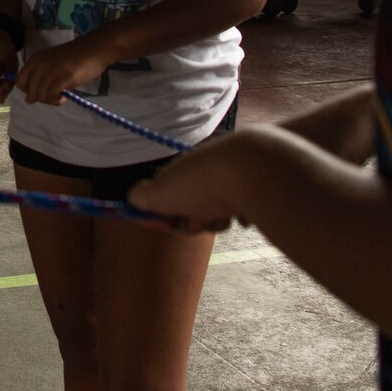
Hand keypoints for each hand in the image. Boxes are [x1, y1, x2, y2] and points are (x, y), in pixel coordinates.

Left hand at [12, 37, 117, 105]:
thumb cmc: (74, 58)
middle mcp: (40, 64)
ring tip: (59, 97)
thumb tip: (29, 99)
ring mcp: (51, 70)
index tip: (41, 92)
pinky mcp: (64, 76)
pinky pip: (52, 95)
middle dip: (39, 99)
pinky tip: (64, 97)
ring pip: (40, 94)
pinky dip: (57, 100)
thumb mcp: (52, 64)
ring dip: (49, 101)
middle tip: (52, 97)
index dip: (28, 91)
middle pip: (29, 91)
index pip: (20, 81)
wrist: (94, 49)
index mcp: (35, 59)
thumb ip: (39, 78)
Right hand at [128, 129, 263, 232]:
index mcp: (183, 167)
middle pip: (196, 205)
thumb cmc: (199, 184)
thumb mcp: (159, 192)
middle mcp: (207, 167)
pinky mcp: (258, 185)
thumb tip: (133, 198)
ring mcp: (233, 175)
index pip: (170, 194)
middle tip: (198, 221)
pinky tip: (242, 215)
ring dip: (218, 221)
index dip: (165, 213)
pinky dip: (243, 215)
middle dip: (194, 220)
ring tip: (221, 218)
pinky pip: (248, 208)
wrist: (248, 170)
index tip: (165, 223)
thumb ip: (141, 196)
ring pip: (221, 209)